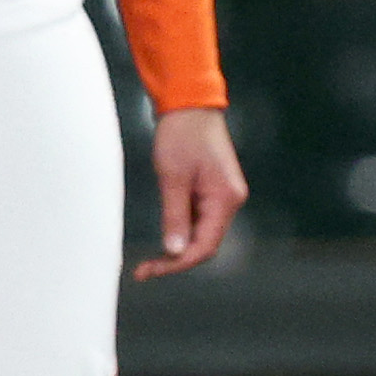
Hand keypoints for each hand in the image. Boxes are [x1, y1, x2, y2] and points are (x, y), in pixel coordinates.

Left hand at [137, 105, 246, 279]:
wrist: (191, 103)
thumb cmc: (182, 134)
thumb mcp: (172, 178)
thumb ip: (175, 217)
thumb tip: (174, 251)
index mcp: (225, 198)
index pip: (205, 246)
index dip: (178, 264)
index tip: (150, 271)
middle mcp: (231, 200)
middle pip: (206, 243)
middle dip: (176, 259)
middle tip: (145, 269)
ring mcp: (224, 195)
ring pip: (202, 233)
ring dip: (178, 247)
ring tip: (150, 258)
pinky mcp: (214, 190)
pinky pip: (200, 219)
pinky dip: (182, 230)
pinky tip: (166, 235)